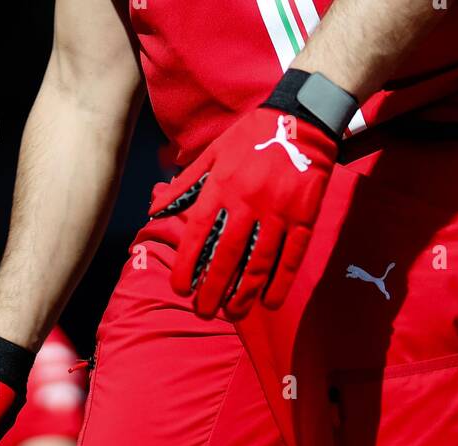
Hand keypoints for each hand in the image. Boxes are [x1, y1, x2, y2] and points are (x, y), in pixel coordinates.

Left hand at [150, 104, 338, 320]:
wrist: (301, 119)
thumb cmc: (252, 137)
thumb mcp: (214, 152)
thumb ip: (185, 184)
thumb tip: (155, 210)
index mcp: (221, 185)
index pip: (198, 234)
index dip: (187, 265)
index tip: (180, 289)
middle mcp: (247, 202)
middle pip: (226, 257)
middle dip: (212, 290)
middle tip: (204, 312)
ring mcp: (278, 212)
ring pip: (258, 264)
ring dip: (244, 294)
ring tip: (233, 314)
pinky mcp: (303, 218)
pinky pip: (290, 258)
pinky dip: (280, 284)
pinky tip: (269, 303)